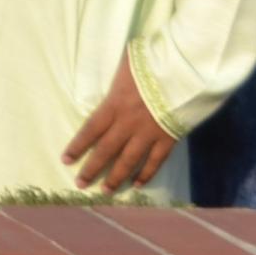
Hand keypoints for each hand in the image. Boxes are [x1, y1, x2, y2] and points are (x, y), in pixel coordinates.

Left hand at [63, 54, 175, 194]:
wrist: (189, 73)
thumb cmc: (155, 62)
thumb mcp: (128, 63)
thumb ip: (118, 73)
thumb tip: (113, 63)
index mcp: (115, 104)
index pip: (90, 129)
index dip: (78, 146)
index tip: (66, 160)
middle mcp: (129, 123)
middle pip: (106, 150)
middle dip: (92, 169)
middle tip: (81, 184)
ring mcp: (149, 133)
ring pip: (129, 160)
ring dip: (116, 177)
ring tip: (105, 191)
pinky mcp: (169, 138)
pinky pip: (155, 161)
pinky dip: (146, 174)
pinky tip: (137, 185)